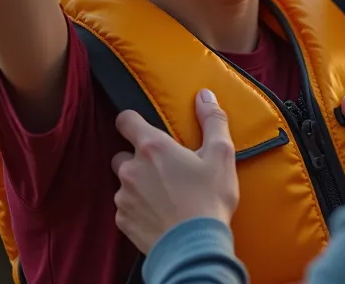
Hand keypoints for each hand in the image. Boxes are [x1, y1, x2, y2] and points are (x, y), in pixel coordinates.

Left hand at [112, 89, 239, 253]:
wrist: (194, 248)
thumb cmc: (209, 199)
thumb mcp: (221, 155)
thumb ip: (213, 121)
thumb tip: (205, 96)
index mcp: (152, 147)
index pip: (125, 120)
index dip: (132, 121)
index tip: (143, 127)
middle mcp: (130, 168)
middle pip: (123, 154)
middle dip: (138, 159)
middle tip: (164, 170)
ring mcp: (123, 196)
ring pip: (125, 183)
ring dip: (139, 185)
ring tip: (165, 196)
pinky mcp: (123, 221)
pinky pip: (125, 208)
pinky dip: (138, 209)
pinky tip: (159, 215)